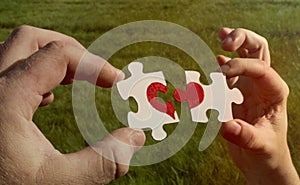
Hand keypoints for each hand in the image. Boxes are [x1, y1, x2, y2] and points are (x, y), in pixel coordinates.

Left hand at [0, 25, 144, 184]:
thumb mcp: (59, 182)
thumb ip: (103, 161)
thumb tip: (135, 137)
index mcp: (6, 99)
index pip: (57, 55)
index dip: (94, 64)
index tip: (115, 80)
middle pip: (30, 39)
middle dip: (69, 50)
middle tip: (94, 70)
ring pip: (16, 52)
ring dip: (49, 60)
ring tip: (74, 81)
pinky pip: (9, 71)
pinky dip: (34, 75)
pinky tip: (45, 99)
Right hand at [218, 28, 298, 184]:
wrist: (260, 159)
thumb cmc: (266, 152)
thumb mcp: (260, 145)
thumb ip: (245, 135)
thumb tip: (226, 125)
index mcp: (274, 93)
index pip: (261, 68)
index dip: (240, 65)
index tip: (220, 72)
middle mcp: (262, 84)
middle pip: (258, 50)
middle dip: (243, 40)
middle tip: (225, 41)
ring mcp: (248, 86)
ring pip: (245, 55)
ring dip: (234, 43)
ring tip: (221, 34)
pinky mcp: (235, 92)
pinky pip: (229, 71)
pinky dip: (221, 61)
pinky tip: (215, 57)